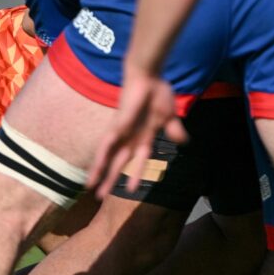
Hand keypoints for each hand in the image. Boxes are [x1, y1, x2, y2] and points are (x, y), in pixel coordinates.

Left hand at [88, 73, 187, 198]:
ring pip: (108, 158)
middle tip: (98, 197)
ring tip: (91, 189)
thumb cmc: (158, 94)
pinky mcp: (116, 127)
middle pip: (118, 164)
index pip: (139, 161)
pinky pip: (106, 146)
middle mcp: (130, 138)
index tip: (130, 191)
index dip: (135, 175)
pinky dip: (100, 158)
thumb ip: (173, 129)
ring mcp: (121, 133)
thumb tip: (182, 141)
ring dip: (100, 173)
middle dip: (109, 180)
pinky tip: (95, 169)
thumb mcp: (168, 115)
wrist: (148, 77)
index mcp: (143, 137)